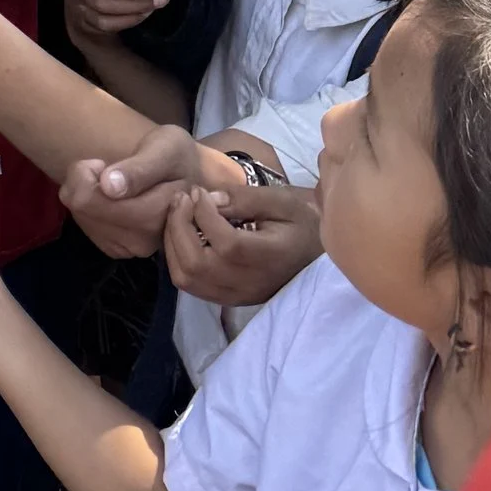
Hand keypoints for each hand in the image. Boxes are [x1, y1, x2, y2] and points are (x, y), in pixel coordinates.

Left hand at [58, 125, 210, 260]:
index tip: (103, 163)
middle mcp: (145, 240)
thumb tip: (109, 187)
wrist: (188, 175)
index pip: (91, 199)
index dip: (87, 173)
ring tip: (109, 183)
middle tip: (103, 168)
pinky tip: (108, 199)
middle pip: (84, 209)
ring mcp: (132, 249)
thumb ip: (138, 169)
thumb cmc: (177, 157)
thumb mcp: (165, 149)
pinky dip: (90, 209)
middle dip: (84, 182)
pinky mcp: (121, 250)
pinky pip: (88, 229)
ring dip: (86, 196)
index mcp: (156, 215)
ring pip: (83, 219)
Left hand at [163, 176, 320, 308]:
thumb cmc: (302, 222)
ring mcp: (237, 296)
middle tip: (182, 198)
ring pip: (187, 278)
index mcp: (269, 258)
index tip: (198, 191)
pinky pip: (191, 286)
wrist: (317, 254)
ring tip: (179, 213)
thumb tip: (209, 199)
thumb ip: (245, 199)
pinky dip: (177, 259)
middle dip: (179, 225)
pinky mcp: (229, 299)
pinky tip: (183, 234)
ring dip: (173, 242)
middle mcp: (250, 283)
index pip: (226, 243)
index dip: (203, 214)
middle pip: (197, 264)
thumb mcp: (282, 201)